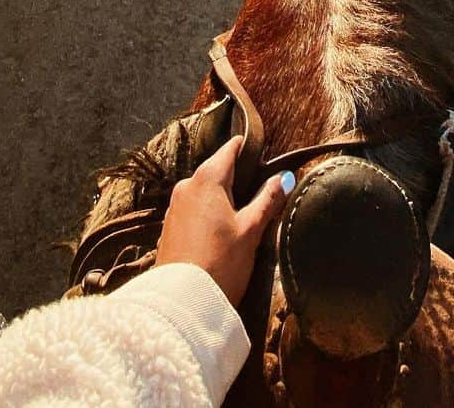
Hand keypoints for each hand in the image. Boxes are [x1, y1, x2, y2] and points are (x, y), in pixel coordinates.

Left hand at [154, 135, 293, 306]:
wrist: (181, 304)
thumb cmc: (219, 264)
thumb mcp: (251, 230)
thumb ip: (268, 200)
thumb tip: (284, 177)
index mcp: (207, 178)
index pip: (232, 148)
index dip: (251, 150)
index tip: (266, 159)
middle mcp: (186, 185)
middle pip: (219, 170)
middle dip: (240, 180)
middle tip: (261, 200)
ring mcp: (175, 206)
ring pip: (206, 192)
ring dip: (224, 201)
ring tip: (243, 224)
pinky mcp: (170, 227)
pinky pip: (194, 210)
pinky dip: (209, 216)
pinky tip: (221, 238)